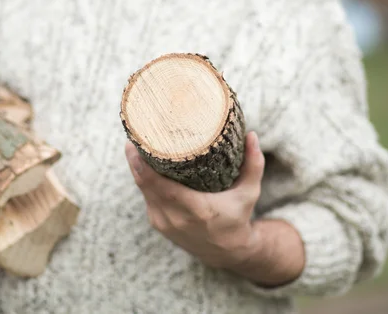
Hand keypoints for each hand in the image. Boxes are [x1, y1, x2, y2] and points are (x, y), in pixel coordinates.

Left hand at [125, 132, 264, 270]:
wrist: (227, 252)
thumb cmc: (237, 217)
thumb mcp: (249, 193)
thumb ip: (253, 165)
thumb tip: (252, 135)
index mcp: (196, 210)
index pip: (161, 186)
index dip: (144, 165)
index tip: (138, 143)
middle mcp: (176, 218)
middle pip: (145, 184)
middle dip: (135, 160)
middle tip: (135, 135)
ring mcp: (164, 223)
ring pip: (143, 190)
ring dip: (136, 168)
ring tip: (136, 144)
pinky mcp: (158, 223)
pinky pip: (146, 197)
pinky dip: (143, 180)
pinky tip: (142, 164)